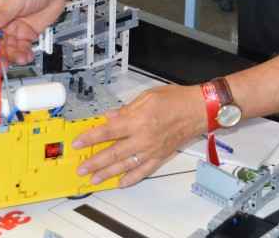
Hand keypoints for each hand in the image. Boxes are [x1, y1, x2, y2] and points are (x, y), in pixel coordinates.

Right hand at [0, 0, 70, 63]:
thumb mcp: (15, 0)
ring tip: (21, 59)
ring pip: (9, 48)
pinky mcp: (27, 35)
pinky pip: (22, 49)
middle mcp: (2, 22)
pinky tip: (27, 56)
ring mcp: (15, 29)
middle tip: (3, 65)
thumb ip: (2, 15)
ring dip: (13, 56)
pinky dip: (24, 54)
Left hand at [73, 84, 205, 186]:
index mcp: (138, 120)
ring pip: (125, 165)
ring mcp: (152, 149)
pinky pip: (144, 170)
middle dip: (94, 161)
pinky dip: (132, 178)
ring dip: (108, 173)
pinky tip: (121, 182)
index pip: (108, 131)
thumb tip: (110, 115)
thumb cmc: (177, 100)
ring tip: (94, 179)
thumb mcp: (148, 96)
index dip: (90, 138)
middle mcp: (144, 137)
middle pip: (113, 152)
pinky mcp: (161, 156)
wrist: (199, 110)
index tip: (78, 143)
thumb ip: (126, 108)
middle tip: (82, 168)